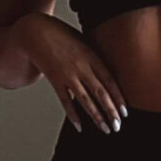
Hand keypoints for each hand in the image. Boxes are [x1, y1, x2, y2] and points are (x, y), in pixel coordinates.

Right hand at [13, 13, 127, 134]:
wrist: (36, 32)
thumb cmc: (62, 34)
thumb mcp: (84, 41)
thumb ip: (96, 56)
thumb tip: (109, 74)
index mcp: (92, 56)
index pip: (110, 81)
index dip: (118, 98)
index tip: (125, 112)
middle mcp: (82, 67)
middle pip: (100, 93)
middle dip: (111, 111)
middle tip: (118, 126)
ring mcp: (68, 75)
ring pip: (85, 100)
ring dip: (96, 116)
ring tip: (105, 129)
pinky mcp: (55, 80)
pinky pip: (66, 101)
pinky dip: (73, 114)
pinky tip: (80, 126)